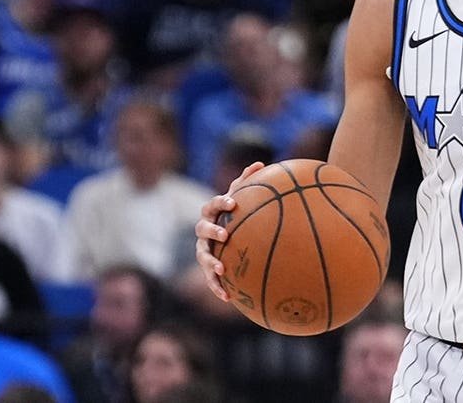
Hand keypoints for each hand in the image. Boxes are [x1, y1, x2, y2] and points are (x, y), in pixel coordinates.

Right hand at [193, 162, 264, 301]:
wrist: (227, 236)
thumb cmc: (237, 215)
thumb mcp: (241, 198)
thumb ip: (248, 182)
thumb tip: (261, 163)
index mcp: (213, 213)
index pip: (213, 205)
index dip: (220, 202)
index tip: (233, 203)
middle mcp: (204, 231)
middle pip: (201, 228)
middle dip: (212, 230)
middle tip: (225, 234)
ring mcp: (204, 249)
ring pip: (202, 256)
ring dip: (211, 262)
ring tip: (222, 270)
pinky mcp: (207, 268)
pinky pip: (210, 279)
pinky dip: (216, 287)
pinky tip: (227, 298)